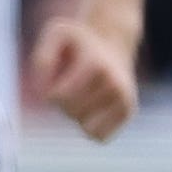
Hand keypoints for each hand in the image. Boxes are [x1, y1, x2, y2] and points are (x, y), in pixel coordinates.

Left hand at [29, 14, 140, 140]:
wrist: (112, 40)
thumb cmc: (77, 41)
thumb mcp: (55, 34)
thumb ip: (42, 59)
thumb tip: (43, 94)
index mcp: (95, 66)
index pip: (58, 97)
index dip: (49, 90)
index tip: (56, 77)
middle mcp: (115, 83)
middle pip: (71, 113)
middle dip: (63, 103)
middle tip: (72, 82)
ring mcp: (125, 99)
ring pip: (87, 129)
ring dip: (78, 115)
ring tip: (84, 93)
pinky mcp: (128, 112)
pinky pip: (100, 137)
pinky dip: (91, 128)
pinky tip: (92, 108)